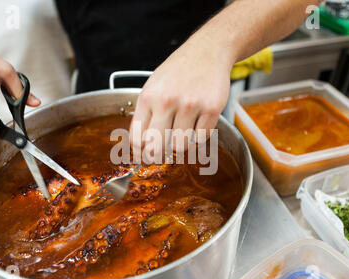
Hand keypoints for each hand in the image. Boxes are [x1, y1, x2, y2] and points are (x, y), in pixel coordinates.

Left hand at [130, 34, 233, 158]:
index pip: (137, 139)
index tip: (145, 157)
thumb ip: (146, 114)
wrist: (207, 51)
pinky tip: (198, 121)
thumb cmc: (179, 71)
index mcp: (148, 97)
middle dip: (159, 155)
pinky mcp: (211, 109)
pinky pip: (201, 139)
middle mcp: (167, 101)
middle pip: (157, 148)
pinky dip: (199, 135)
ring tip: (184, 128)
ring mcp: (190, 105)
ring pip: (180, 146)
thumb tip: (142, 147)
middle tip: (164, 153)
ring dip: (182, 142)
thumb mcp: (153, 87)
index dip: (140, 153)